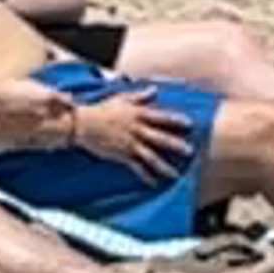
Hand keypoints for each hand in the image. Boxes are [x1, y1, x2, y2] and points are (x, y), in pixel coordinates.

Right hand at [70, 86, 196, 185]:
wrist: (84, 125)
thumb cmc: (103, 109)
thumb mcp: (122, 98)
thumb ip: (139, 96)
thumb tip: (154, 89)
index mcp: (138, 113)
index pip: (162, 117)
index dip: (176, 120)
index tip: (189, 123)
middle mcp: (137, 129)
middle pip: (160, 138)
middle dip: (176, 145)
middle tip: (190, 151)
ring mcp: (130, 143)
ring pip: (151, 156)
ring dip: (164, 166)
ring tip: (175, 174)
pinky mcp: (122, 155)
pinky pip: (137, 167)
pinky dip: (146, 176)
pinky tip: (153, 183)